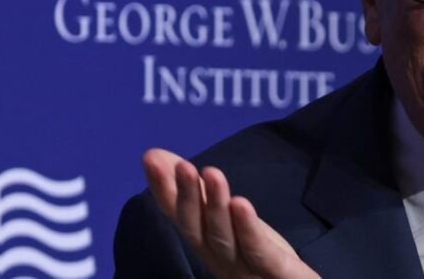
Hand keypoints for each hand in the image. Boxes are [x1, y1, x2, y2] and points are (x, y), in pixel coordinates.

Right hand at [142, 148, 320, 278]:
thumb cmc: (260, 255)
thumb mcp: (230, 219)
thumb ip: (200, 192)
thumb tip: (161, 156)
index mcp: (208, 245)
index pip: (181, 215)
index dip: (165, 189)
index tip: (150, 158)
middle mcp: (218, 259)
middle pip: (197, 228)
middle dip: (187, 196)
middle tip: (181, 165)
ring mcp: (242, 269)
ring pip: (224, 236)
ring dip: (215, 205)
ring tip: (211, 173)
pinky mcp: (273, 271)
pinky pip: (257, 250)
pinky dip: (247, 227)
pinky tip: (240, 203)